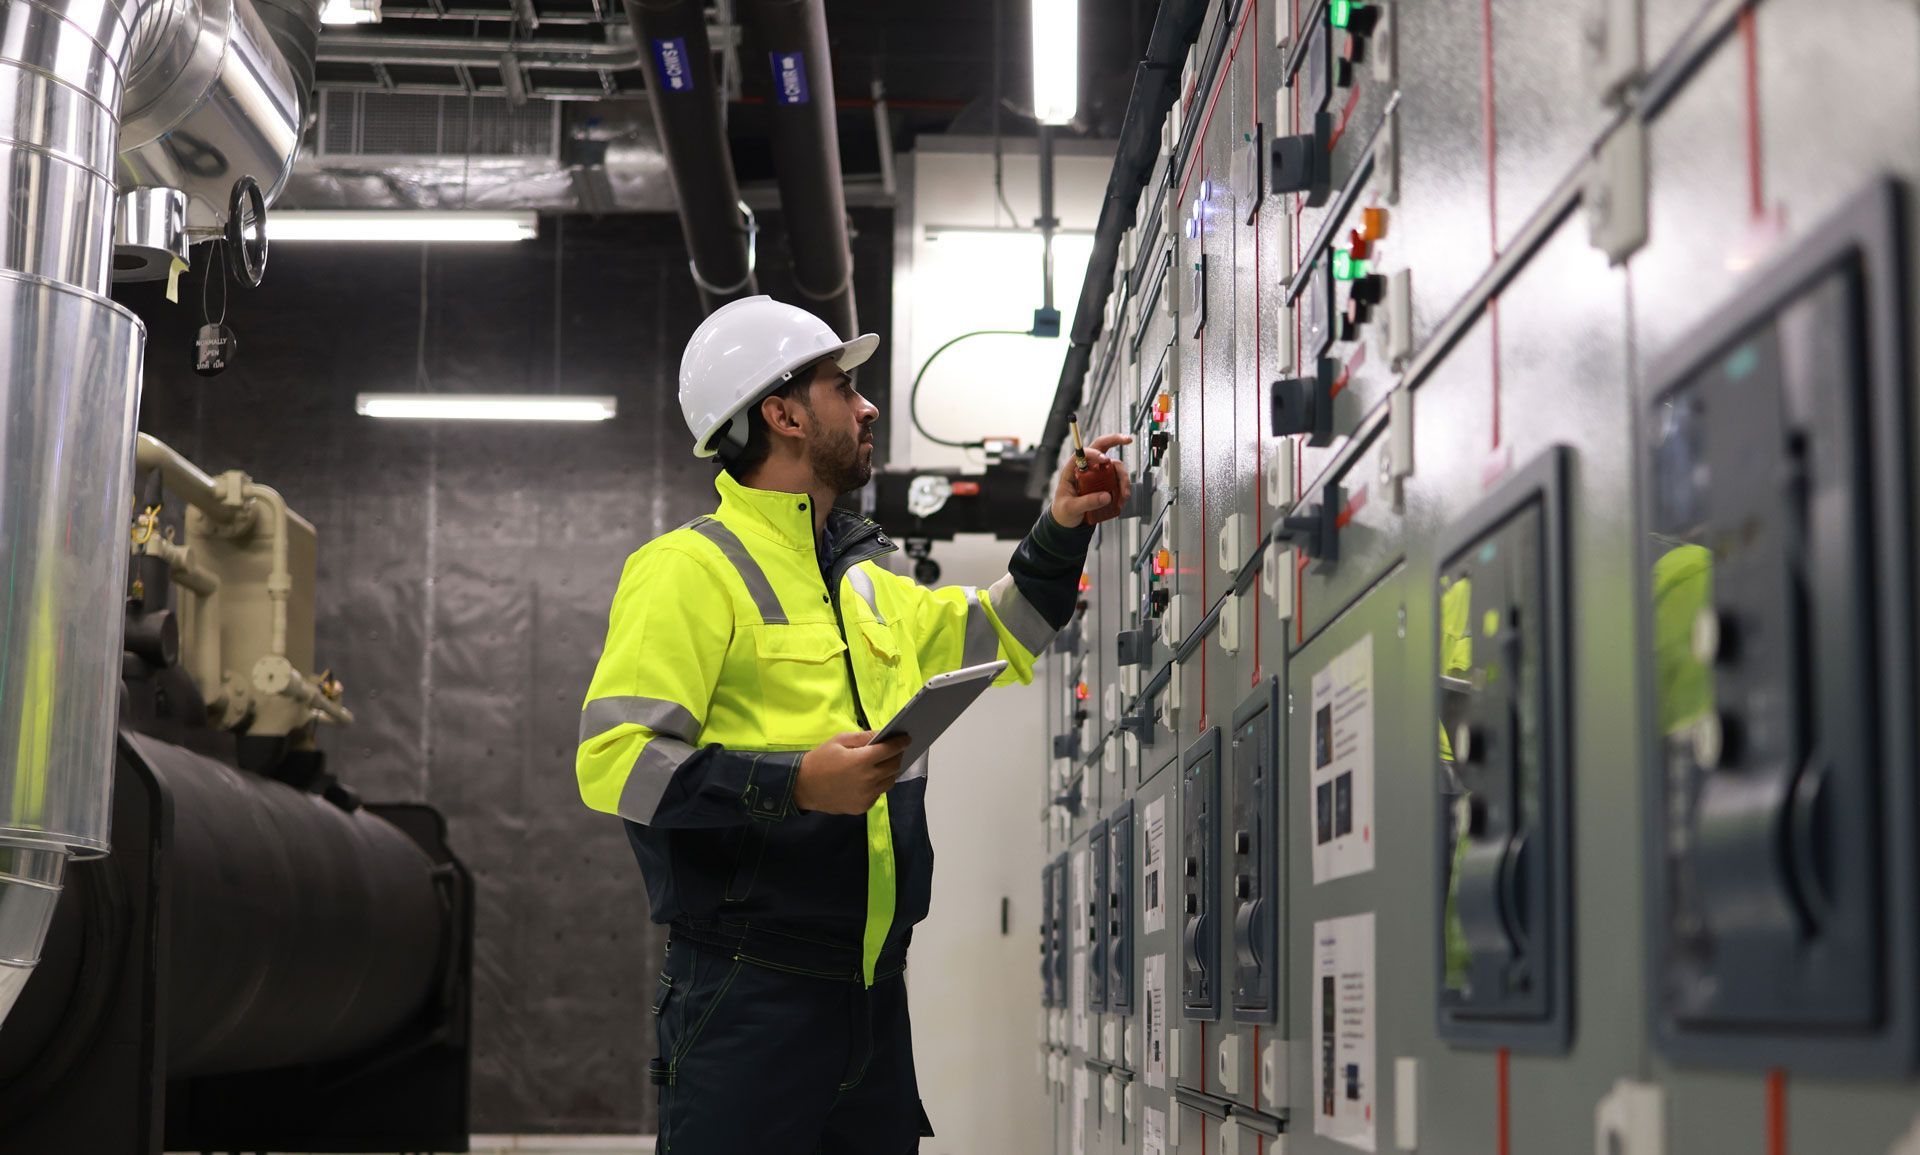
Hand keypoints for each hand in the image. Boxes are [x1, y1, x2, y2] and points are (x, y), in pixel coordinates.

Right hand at [793, 731, 910, 814]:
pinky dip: (878, 784)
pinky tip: (871, 778)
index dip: (900, 743)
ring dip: (890, 771)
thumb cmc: (820, 760)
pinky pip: (878, 794)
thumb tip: (883, 733)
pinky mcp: (862, 807)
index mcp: (862, 761)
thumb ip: (863, 737)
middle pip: (894, 766)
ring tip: (885, 764)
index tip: (906, 738)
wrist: (803, 787)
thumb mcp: (840, 741)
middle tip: (896, 750)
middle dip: (897, 756)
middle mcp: (868, 780)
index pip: (890, 750)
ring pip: (889, 782)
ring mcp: (866, 796)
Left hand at [1051, 433, 1134, 527]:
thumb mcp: (1070, 508)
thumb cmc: (1064, 510)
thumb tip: (1106, 497)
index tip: (1104, 460)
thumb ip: (1087, 502)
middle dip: (1116, 440)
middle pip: (1102, 448)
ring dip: (1123, 478)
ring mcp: (1098, 474)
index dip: (1095, 453)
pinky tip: (1122, 499)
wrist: (1068, 520)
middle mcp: (1087, 468)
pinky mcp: (1106, 483)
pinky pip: (1118, 480)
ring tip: (1123, 495)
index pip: (1084, 453)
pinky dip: (1123, 487)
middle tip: (1128, 440)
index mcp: (1073, 469)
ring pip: (1114, 466)